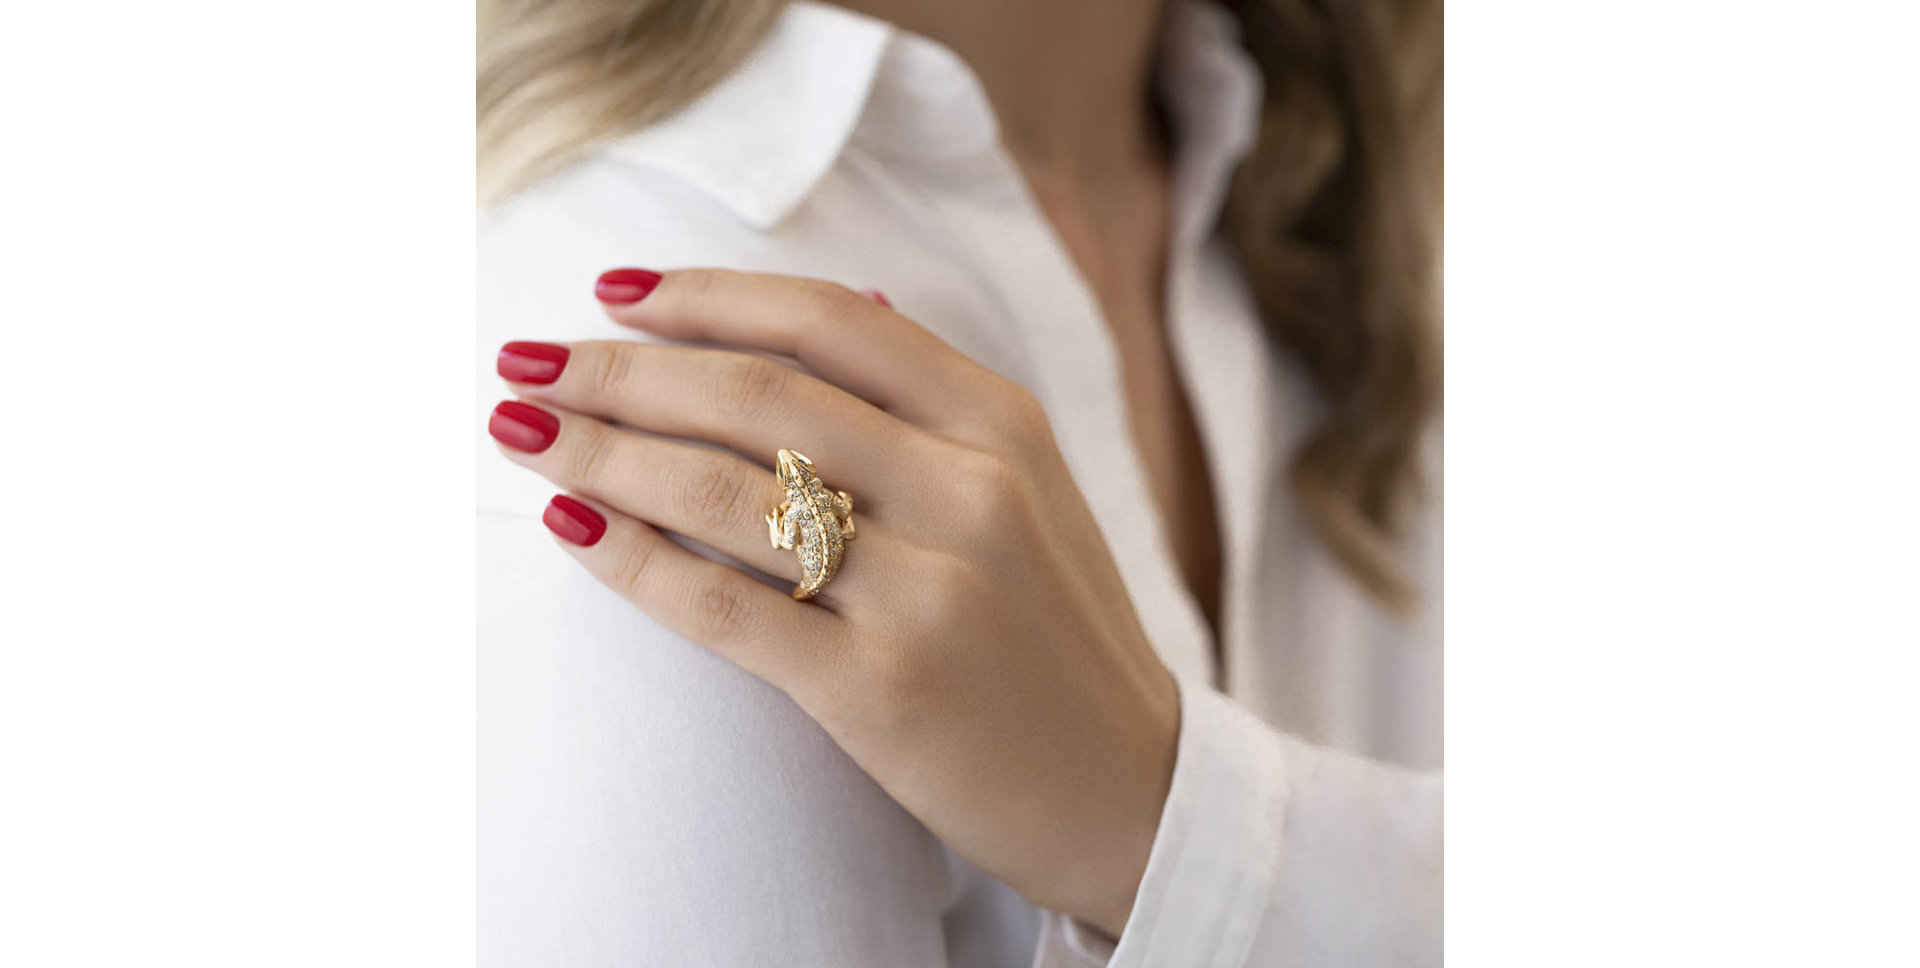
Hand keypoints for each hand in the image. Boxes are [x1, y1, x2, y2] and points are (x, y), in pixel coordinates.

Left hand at [488, 268, 1179, 935]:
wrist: (1129, 791)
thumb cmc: (1058, 634)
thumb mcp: (1033, 490)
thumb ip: (936, 402)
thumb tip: (843, 297)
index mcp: (1003, 425)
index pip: (827, 321)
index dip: (705, 296)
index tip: (612, 291)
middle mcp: (972, 491)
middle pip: (757, 396)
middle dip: (621, 370)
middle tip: (527, 359)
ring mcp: (930, 591)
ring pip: (726, 492)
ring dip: (602, 451)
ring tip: (520, 431)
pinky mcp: (882, 689)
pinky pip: (725, 607)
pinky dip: (632, 560)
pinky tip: (572, 526)